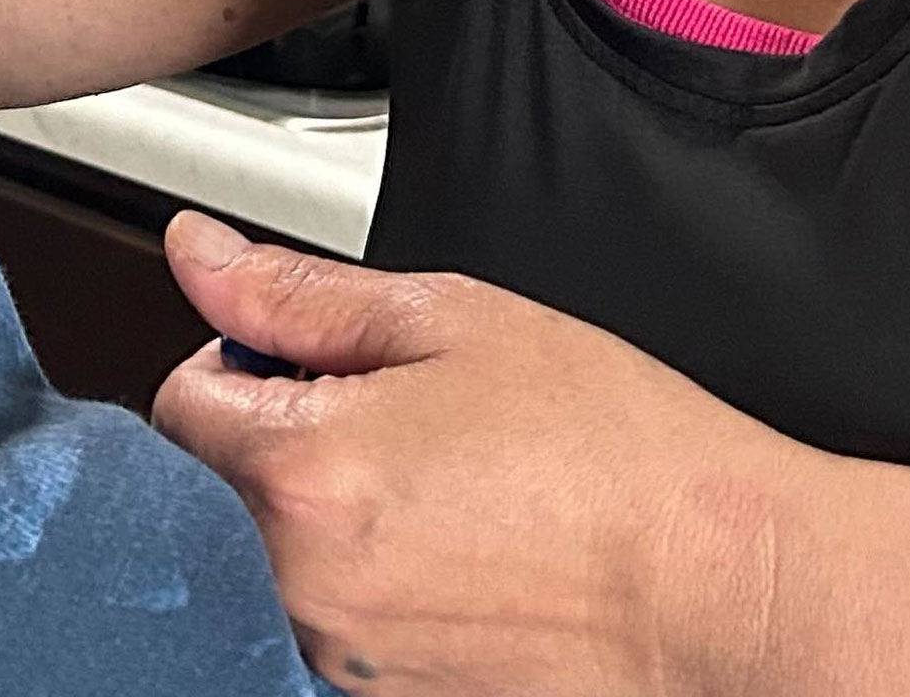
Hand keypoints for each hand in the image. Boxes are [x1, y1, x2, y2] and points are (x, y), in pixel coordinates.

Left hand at [153, 218, 802, 694]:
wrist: (725, 586)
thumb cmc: (617, 454)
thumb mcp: (454, 320)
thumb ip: (299, 293)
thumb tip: (199, 252)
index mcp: (303, 473)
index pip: (185, 399)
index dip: (251, 359)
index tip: (324, 360)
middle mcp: (304, 584)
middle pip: (232, 484)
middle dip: (298, 439)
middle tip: (418, 422)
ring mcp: (347, 657)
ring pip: (290, 556)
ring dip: (343, 515)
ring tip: (465, 491)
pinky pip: (348, 622)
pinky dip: (388, 584)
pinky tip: (474, 555)